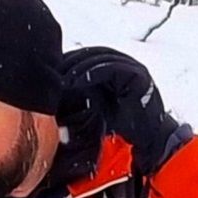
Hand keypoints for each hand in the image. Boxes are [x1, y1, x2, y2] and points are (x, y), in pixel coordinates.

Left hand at [58, 46, 181, 171]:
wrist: (150, 143)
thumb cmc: (123, 130)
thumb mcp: (95, 107)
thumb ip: (81, 95)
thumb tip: (52, 90)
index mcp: (115, 70)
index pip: (86, 57)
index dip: (66, 63)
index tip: (47, 74)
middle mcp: (125, 65)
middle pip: (90, 54)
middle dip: (68, 63)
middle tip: (49, 74)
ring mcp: (133, 68)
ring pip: (99, 58)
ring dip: (76, 68)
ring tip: (59, 80)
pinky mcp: (138, 75)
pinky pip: (110, 68)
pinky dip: (90, 73)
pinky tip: (73, 83)